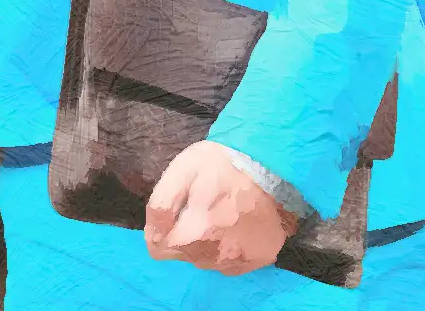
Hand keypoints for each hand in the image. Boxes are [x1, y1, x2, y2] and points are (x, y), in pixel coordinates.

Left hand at [144, 140, 298, 275]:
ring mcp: (239, 260)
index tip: (178, 208)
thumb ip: (161, 205)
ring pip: (207, 259)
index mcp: (193, 234)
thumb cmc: (223, 162)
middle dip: (185, 233)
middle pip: (184, 254)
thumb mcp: (182, 170)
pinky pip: (232, 262)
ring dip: (207, 241)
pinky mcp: (260, 258)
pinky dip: (230, 246)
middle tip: (201, 204)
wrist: (271, 162)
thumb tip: (152, 234)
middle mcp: (215, 256)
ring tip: (220, 212)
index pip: (159, 249)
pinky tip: (236, 224)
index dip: (164, 227)